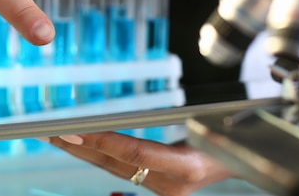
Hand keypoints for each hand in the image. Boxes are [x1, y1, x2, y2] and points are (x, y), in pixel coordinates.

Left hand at [46, 132, 233, 195]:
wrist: (247, 159)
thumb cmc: (230, 134)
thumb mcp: (207, 121)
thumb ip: (174, 120)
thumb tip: (136, 111)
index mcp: (187, 166)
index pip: (134, 152)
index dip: (101, 140)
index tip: (72, 130)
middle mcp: (173, 183)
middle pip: (117, 164)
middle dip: (81, 146)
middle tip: (51, 131)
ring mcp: (165, 190)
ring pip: (116, 168)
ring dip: (85, 150)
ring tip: (58, 136)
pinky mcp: (161, 188)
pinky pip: (124, 170)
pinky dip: (102, 155)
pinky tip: (83, 145)